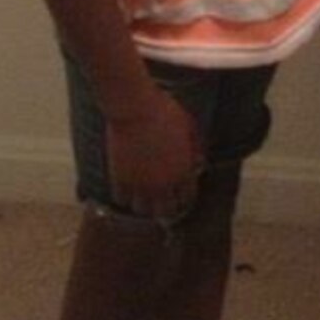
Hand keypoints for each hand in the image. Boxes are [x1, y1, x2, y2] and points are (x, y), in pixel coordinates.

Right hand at [105, 85, 204, 219]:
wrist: (135, 108)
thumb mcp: (188, 125)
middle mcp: (163, 184)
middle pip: (166, 211)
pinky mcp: (120, 180)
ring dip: (144, 205)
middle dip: (166, 208)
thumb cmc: (165, 111)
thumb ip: (196, 147)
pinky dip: (124, 197)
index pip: (187, 198)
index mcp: (182, 171)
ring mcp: (140, 184)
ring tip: (143, 198)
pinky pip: (121, 200)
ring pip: (142, 210)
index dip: (184, 197)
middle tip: (162, 203)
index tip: (180, 195)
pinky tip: (126, 189)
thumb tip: (199, 163)